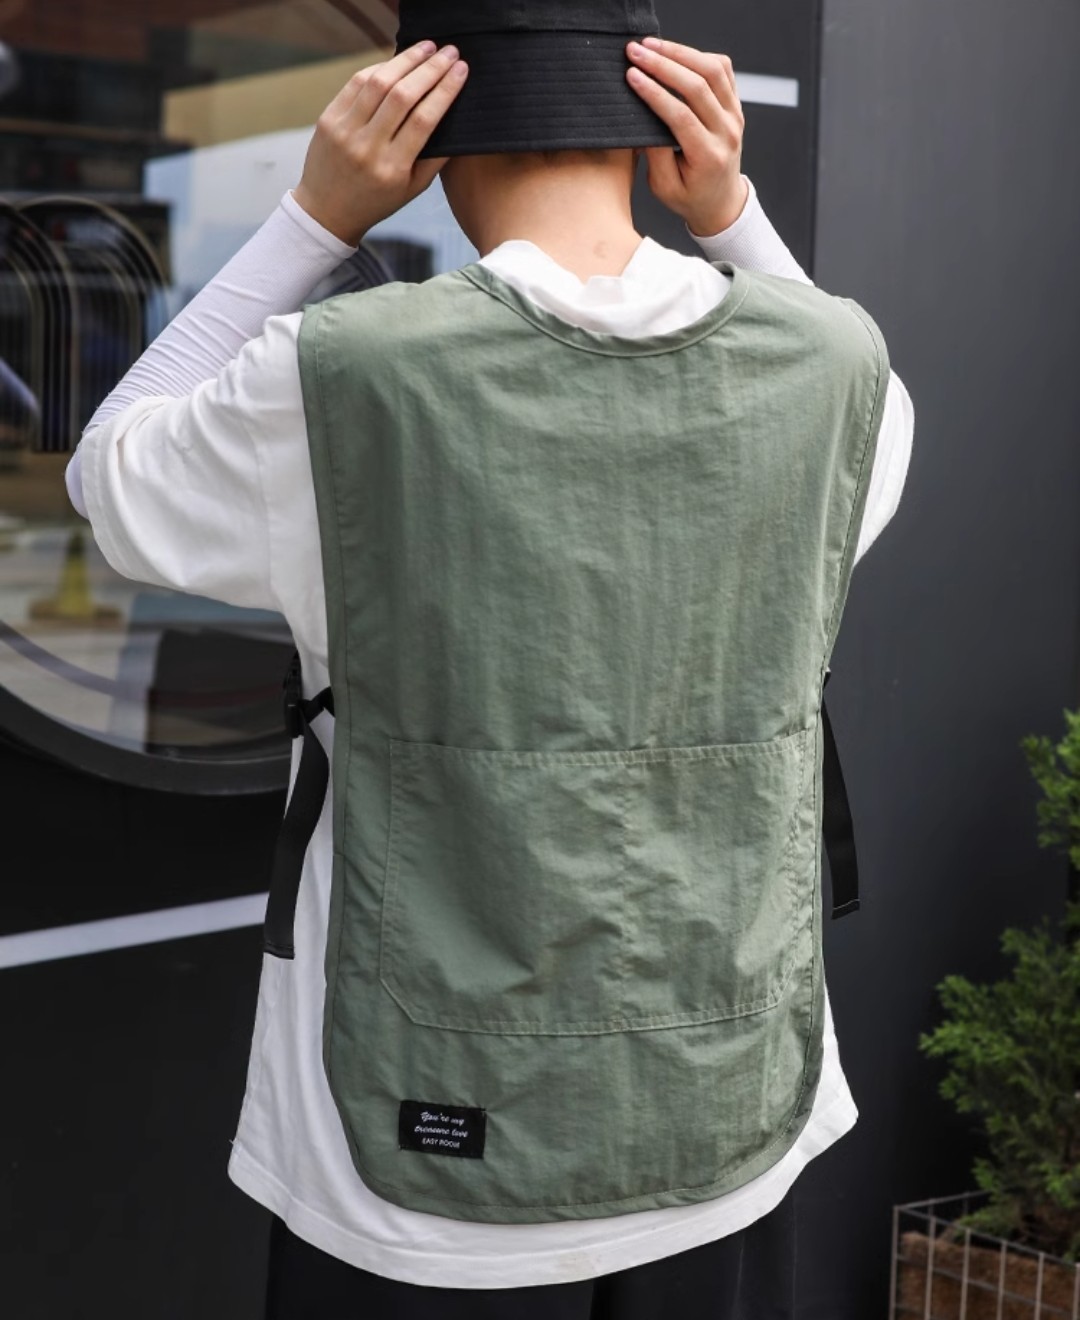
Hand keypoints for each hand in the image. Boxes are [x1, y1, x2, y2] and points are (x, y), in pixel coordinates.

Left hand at [293, 41, 468, 245]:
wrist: (327, 210)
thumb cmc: (376, 201)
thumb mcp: (412, 189)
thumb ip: (435, 158)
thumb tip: (455, 118)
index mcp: (392, 168)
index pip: (423, 120)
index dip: (444, 90)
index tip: (460, 70)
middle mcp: (367, 148)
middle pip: (402, 96)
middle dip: (429, 69)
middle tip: (449, 52)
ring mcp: (345, 131)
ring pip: (378, 83)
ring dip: (406, 60)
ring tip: (426, 48)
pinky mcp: (329, 118)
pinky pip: (356, 83)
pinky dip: (379, 68)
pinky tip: (397, 61)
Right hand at [625, 37, 748, 237]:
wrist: (720, 201)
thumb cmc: (689, 196)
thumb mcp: (664, 187)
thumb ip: (655, 155)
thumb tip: (643, 118)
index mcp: (708, 156)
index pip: (681, 116)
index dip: (654, 92)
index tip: (632, 75)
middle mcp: (727, 132)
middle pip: (698, 86)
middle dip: (663, 64)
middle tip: (635, 52)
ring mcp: (735, 115)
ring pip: (712, 70)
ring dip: (680, 52)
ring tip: (652, 45)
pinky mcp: (735, 104)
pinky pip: (722, 69)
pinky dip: (698, 55)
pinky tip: (675, 54)